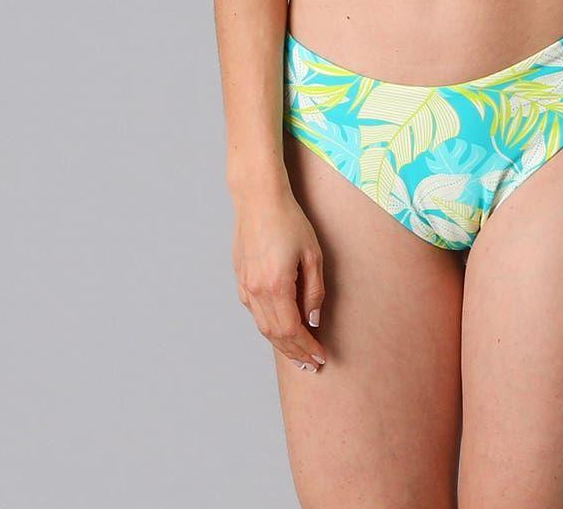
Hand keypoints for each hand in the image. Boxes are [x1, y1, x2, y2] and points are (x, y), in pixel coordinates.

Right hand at [232, 183, 328, 373]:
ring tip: (298, 354)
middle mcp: (256, 291)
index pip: (292, 330)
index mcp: (276, 286)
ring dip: (281, 343)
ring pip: (263, 326)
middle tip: (311, 364)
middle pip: (276, 335)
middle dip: (295, 352)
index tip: (320, 357)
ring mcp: (245, 285)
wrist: (259, 199)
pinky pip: (254, 312)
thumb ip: (314, 291)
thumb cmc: (289, 221)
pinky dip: (268, 326)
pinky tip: (280, 329)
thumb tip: (313, 321)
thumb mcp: (312, 254)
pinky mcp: (241, 278)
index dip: (307, 347)